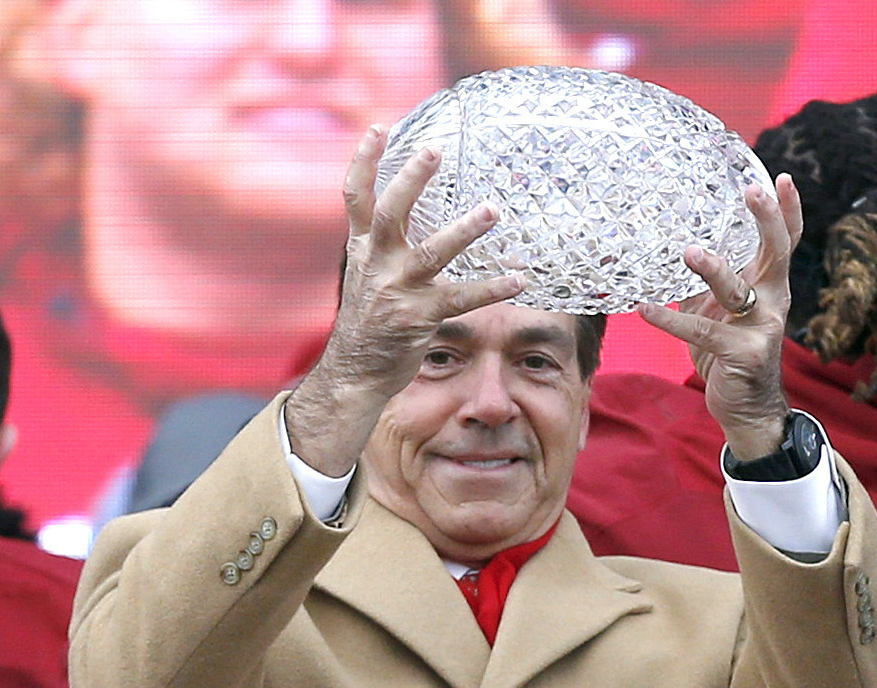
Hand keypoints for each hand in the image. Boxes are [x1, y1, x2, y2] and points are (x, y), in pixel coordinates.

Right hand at [284, 126, 526, 478]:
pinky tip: (521, 277)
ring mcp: (397, 291)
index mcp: (361, 248)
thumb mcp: (365, 274)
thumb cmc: (368, 321)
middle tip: (434, 149)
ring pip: (432, 253)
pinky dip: (493, 287)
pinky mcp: (419, 318)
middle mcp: (375, 264)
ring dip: (464, 230)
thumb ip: (381, 245)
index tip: (381, 127)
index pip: (355, 196)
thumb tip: (403, 215)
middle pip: (389, 212)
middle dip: (410, 179)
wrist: (355, 371)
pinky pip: (463, 299)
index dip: (365, 161)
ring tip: (492, 208)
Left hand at [635, 175, 804, 463]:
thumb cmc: (729, 352)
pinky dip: (670, 320)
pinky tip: (646, 309)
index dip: (787, 211)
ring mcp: (761, 328)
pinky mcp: (743, 355)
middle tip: (753, 192)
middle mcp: (772, 301)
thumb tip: (667, 244)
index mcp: (768, 285)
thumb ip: (703, 280)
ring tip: (690, 252)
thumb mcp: (717, 309)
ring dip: (713, 269)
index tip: (783, 178)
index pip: (786, 242)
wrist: (748, 409)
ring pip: (737, 291)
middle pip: (778, 253)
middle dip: (767, 220)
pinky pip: (702, 333)